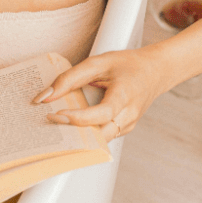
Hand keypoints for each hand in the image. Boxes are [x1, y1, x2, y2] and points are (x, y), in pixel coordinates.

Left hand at [32, 48, 167, 142]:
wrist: (156, 71)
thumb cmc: (128, 64)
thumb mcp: (99, 62)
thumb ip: (71, 77)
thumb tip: (45, 96)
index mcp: (125, 95)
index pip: (102, 113)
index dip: (78, 117)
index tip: (56, 114)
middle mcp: (129, 115)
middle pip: (99, 134)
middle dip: (73, 133)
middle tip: (49, 124)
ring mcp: (128, 125)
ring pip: (99, 140)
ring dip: (78, 135)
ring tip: (56, 125)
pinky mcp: (124, 129)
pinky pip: (102, 136)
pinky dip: (86, 133)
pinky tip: (71, 124)